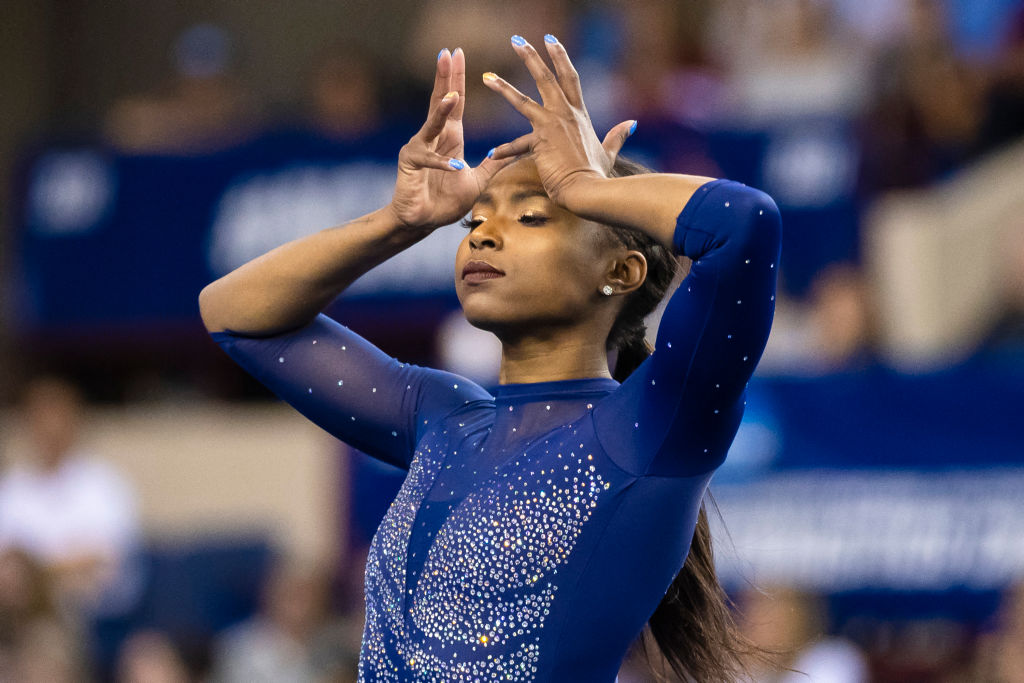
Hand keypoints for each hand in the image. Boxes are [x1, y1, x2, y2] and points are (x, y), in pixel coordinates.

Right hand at [388, 48, 511, 231]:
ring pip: (431, 124)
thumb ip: (493, 166)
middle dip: (446, 78)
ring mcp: (419, 147)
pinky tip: (455, 165)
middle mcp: (433, 137)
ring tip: (452, 96)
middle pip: (441, 102)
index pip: (456, 103)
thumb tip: (516, 152)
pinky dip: (443, 163)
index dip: (458, 79)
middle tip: (449, 53)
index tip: (460, 55)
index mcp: (450, 137)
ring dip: (442, 111)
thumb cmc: (445, 202)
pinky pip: (428, 159)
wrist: (423, 222)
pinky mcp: (409, 163)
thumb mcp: (477, 181)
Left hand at [481, 35, 634, 210]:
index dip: (560, 57)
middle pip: (547, 78)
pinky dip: (504, 151)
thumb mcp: (609, 151)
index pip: (570, 78)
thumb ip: (618, 135)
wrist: (589, 190)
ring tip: (487, 77)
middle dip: (531, 57)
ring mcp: (551, 126)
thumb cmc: (597, 174)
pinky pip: (517, 145)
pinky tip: (491, 154)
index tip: (550, 41)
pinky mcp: (540, 142)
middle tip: (516, 40)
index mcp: (579, 114)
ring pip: (523, 101)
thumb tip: (632, 123)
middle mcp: (565, 114)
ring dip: (503, 87)